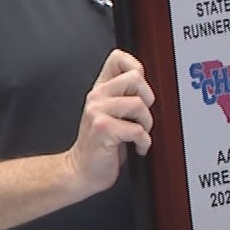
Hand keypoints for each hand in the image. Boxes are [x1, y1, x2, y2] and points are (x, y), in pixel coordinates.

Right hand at [64, 49, 154, 196]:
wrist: (81, 171)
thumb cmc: (100, 145)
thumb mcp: (110, 114)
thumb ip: (123, 95)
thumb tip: (145, 84)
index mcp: (100, 90)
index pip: (118, 58)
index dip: (136, 66)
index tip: (140, 89)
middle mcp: (97, 97)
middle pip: (136, 78)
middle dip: (148, 99)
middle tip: (141, 117)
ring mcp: (98, 112)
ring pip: (139, 104)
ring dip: (147, 124)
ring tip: (139, 133)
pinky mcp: (103, 130)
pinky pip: (137, 130)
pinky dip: (143, 142)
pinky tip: (136, 147)